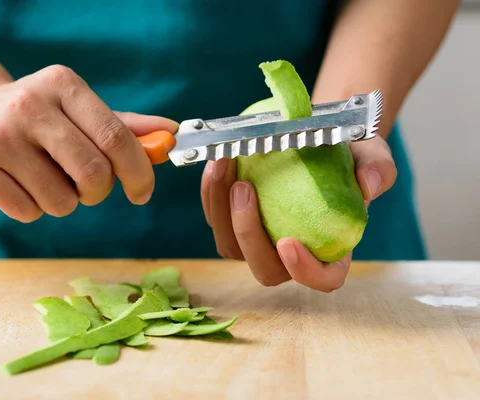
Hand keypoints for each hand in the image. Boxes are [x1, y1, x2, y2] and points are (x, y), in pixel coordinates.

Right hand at [0, 65, 177, 222]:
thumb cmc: (37, 117)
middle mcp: (28, 105)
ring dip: (62, 201)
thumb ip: (123, 126)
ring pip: (60, 201)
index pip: (115, 137)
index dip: (138, 172)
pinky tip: (18, 185)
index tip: (141, 193)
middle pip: (93, 174)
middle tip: (86, 188)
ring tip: (44, 179)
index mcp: (63, 85)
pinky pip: (27, 212)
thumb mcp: (77, 109)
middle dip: (98, 192)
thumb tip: (170, 135)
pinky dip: (32, 209)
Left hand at [201, 137, 396, 291]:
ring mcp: (261, 240)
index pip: (323, 279)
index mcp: (331, 248)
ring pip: (231, 246)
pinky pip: (217, 219)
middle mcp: (293, 253)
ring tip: (225, 164)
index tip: (288, 242)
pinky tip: (219, 163)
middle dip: (247, 234)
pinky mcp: (236, 222)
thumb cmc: (349, 155)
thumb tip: (369, 185)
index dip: (305, 271)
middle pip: (265, 269)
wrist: (318, 138)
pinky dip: (212, 194)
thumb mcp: (372, 155)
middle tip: (244, 188)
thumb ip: (378, 170)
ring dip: (221, 209)